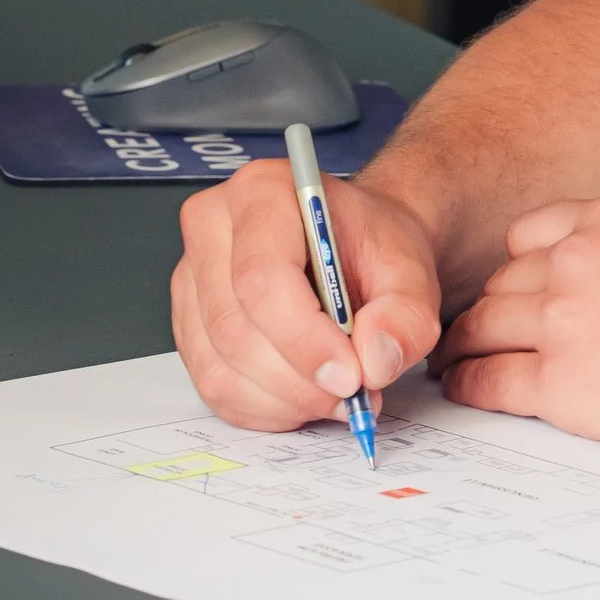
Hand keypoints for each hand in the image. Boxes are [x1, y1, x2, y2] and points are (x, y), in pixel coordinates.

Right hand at [172, 159, 444, 432]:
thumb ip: (405, 314)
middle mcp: (212, 228)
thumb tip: (374, 360)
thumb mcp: (411, 271)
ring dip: (285, 399)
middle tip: (352, 394)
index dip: (304, 338)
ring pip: (220, 366)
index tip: (350, 376)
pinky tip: (304, 396)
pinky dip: (265, 408)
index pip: (262, 276)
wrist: (355, 250)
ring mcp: (191, 279)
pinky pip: (214, 386)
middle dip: (299, 378)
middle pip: (235, 328)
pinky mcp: (189, 325)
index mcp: (262, 191)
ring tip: (336, 394)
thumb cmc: (371, 247)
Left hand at [436, 198, 599, 457]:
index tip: (514, 292)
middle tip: (478, 334)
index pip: (528, 236)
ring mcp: (562, 320)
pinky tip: (466, 391)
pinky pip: (488, 380)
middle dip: (492, 310)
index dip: (517, 270)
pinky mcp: (559, 382)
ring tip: (459, 363)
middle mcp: (576, 260)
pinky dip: (469, 386)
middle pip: (502, 284)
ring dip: (468, 347)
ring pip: (483, 328)